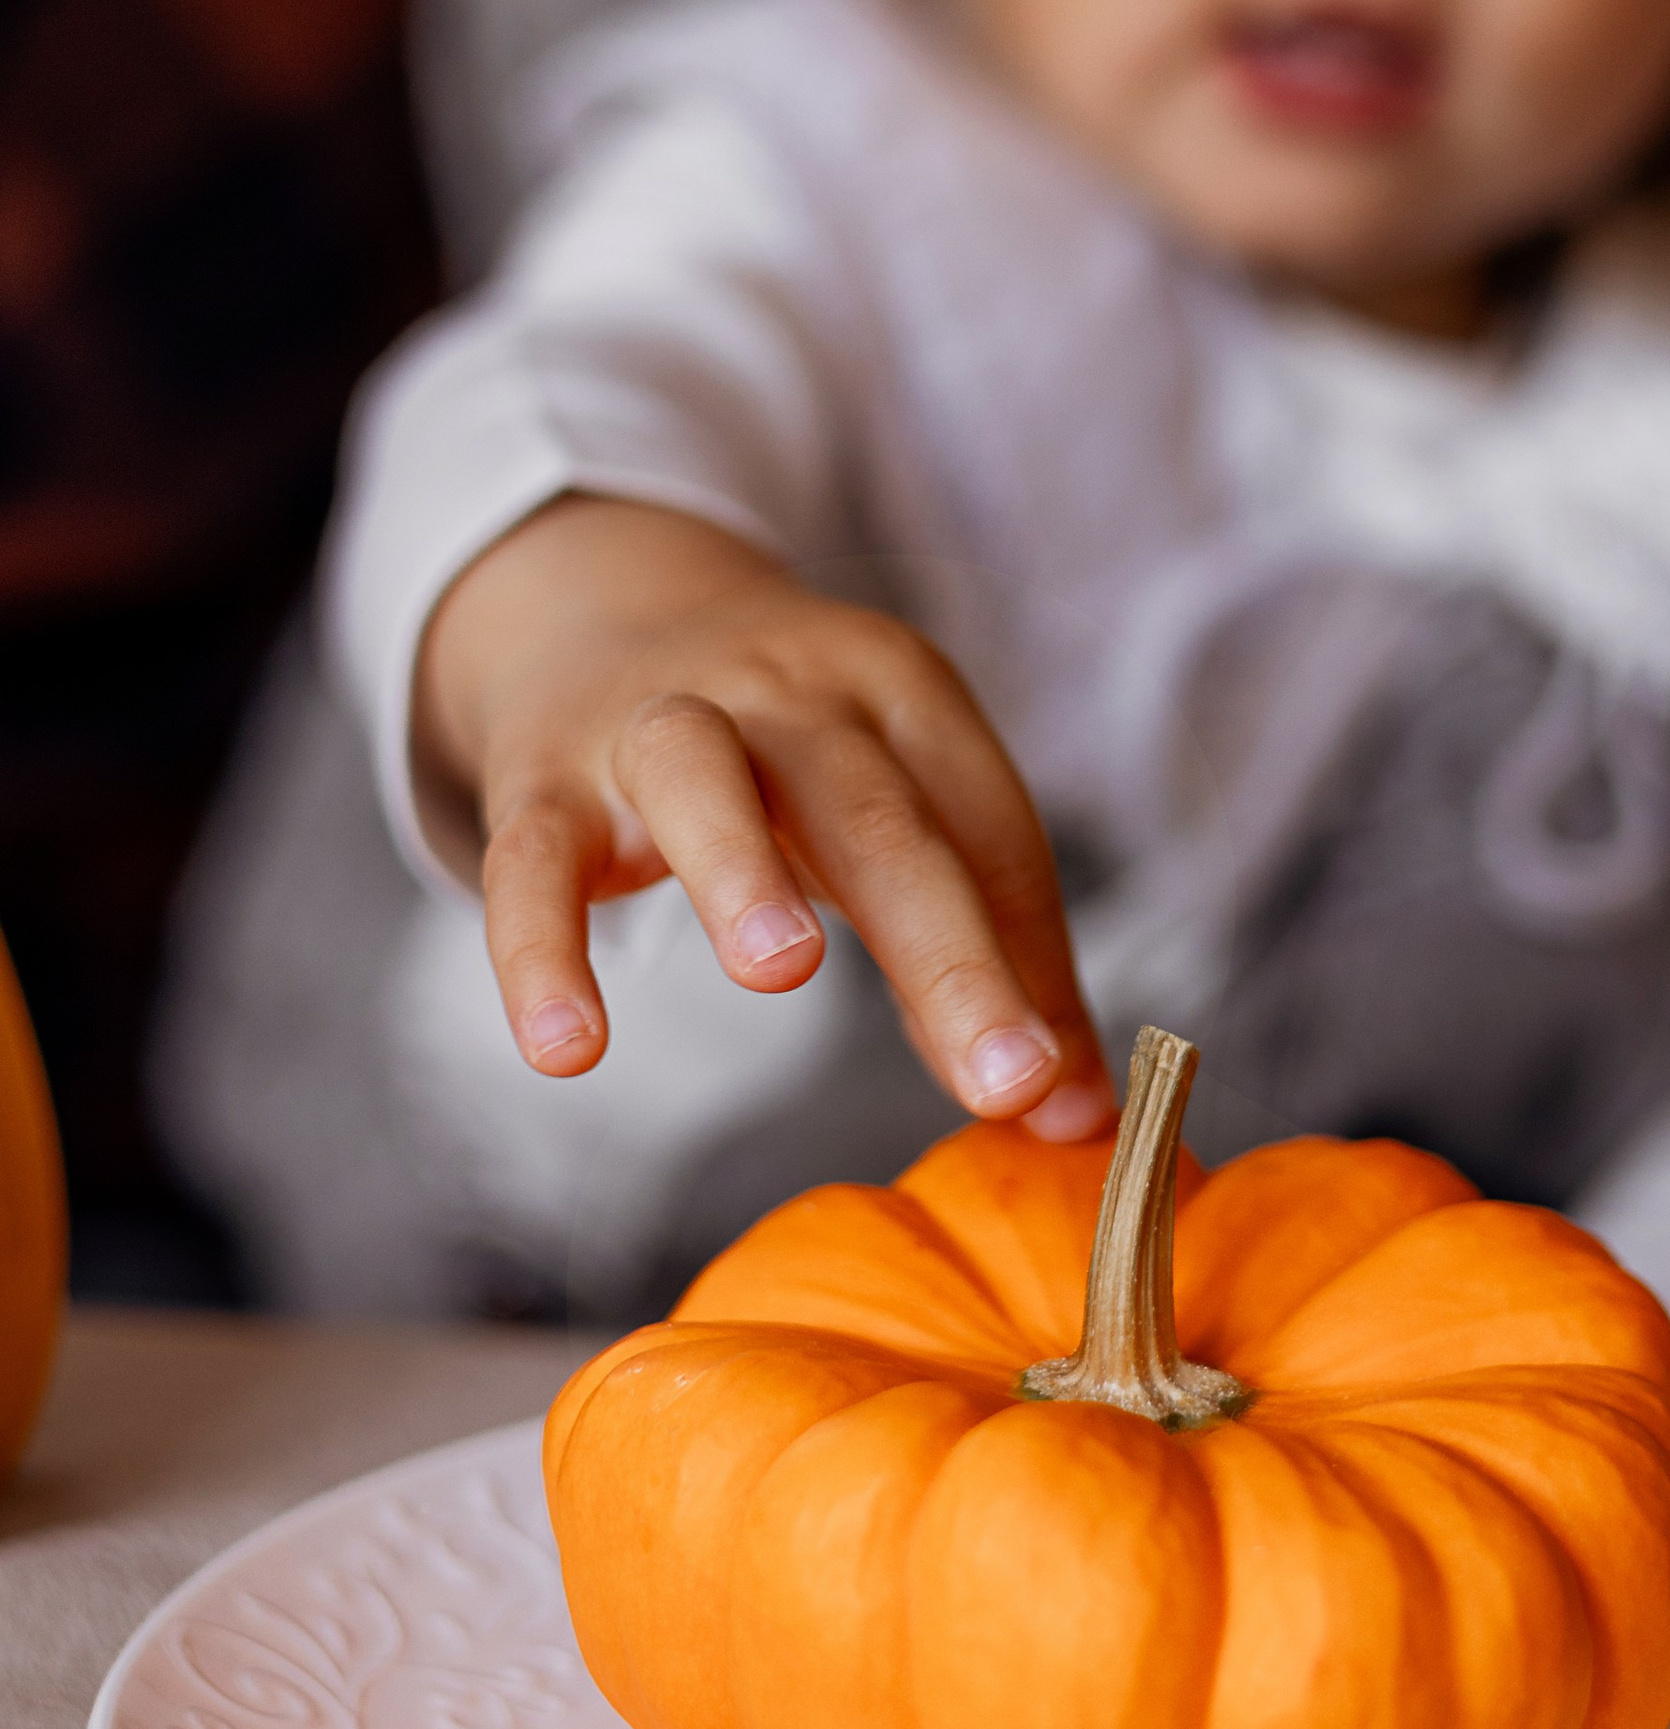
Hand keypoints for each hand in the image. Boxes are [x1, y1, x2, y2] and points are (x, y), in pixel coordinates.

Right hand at [415, 495, 1115, 1137]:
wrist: (603, 609)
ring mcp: (655, 722)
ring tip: (783, 973)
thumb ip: (988, 952)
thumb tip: (1076, 1120)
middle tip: (1007, 1077)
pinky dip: (544, 949)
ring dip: (744, 867)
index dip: (1030, 961)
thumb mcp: (897, 809)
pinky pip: (533, 862)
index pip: (984, 826)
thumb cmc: (791, 753)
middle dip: (950, 951)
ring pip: (701, 773)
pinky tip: (568, 1048)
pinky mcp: (542, 777)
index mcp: (900, 691)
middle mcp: (788, 689)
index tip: (1057, 1095)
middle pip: (876, 816)